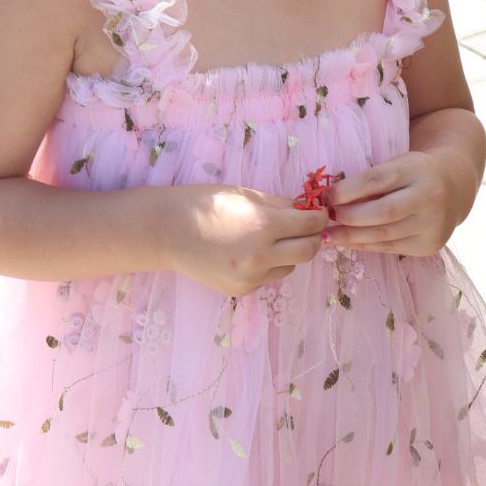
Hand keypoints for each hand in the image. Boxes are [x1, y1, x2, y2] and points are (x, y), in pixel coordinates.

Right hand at [164, 184, 328, 296]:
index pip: (311, 224)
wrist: (166, 231)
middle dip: (311, 237)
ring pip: (289, 267)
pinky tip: (247, 253)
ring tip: (269, 240)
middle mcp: (261, 255)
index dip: (319, 217)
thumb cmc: (204, 204)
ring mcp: (250, 277)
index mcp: (264, 225)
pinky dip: (267, 265)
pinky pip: (268, 277)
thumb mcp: (245, 195)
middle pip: (309, 251)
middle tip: (304, 228)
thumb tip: (308, 212)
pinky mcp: (241, 289)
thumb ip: (280, 205)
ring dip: (289, 253)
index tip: (317, 213)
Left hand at [321, 151, 461, 255]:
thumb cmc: (415, 173)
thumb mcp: (397, 165)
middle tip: (325, 219)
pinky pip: (390, 247)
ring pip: (383, 235)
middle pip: (381, 212)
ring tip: (328, 236)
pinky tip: (349, 242)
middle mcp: (429, 197)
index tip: (324, 198)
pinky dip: (366, 245)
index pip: (375, 181)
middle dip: (348, 217)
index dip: (346, 191)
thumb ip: (370, 180)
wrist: (455, 187)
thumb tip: (330, 200)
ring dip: (351, 237)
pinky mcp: (430, 245)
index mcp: (418, 170)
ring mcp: (432, 224)